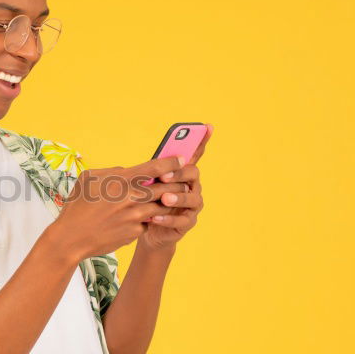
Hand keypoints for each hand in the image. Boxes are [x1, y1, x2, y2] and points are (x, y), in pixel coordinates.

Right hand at [52, 154, 185, 263]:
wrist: (71, 238)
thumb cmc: (77, 206)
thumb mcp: (88, 179)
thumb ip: (112, 171)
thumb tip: (129, 170)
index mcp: (120, 180)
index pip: (156, 167)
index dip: (172, 162)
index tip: (181, 161)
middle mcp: (131, 198)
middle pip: (166, 188)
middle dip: (177, 184)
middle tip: (182, 182)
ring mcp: (135, 217)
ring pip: (162, 206)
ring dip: (166, 202)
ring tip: (166, 200)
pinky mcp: (135, 232)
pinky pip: (148, 222)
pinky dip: (148, 219)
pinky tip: (141, 218)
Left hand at [138, 123, 212, 250]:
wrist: (149, 228)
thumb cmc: (149, 199)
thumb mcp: (147, 182)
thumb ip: (152, 171)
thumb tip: (147, 162)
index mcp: (183, 172)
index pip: (195, 153)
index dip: (202, 140)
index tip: (207, 126)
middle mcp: (192, 186)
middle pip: (193, 173)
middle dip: (179, 173)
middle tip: (163, 176)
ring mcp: (192, 204)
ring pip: (191, 198)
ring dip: (177, 197)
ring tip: (164, 199)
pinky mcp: (187, 222)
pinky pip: (182, 220)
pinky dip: (168, 219)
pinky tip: (156, 218)